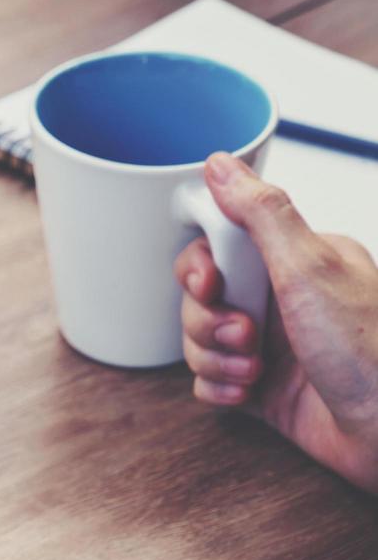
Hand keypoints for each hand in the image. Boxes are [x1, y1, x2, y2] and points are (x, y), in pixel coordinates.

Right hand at [175, 151, 377, 493]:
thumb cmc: (369, 349)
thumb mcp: (309, 267)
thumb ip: (261, 213)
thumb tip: (221, 165)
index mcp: (296, 260)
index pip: (218, 246)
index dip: (200, 267)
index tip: (211, 283)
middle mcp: (280, 299)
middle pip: (199, 298)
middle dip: (209, 322)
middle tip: (247, 333)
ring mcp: (270, 345)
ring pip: (198, 342)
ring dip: (215, 359)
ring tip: (255, 370)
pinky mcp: (260, 389)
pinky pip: (208, 383)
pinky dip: (219, 389)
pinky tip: (247, 393)